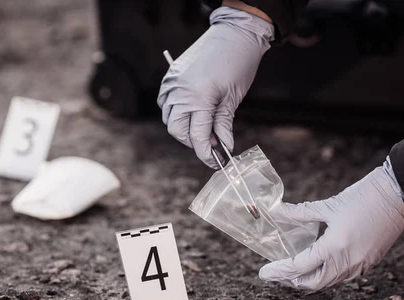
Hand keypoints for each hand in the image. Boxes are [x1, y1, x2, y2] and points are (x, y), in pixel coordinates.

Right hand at [157, 7, 273, 167]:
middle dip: (193, 142)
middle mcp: (180, 92)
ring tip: (203, 126)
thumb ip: (223, 125)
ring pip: (169, 118)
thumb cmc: (238, 64)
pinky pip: (165, 102)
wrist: (234, 35)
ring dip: (183, 127)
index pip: (196, 136)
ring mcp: (172, 83)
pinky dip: (175, 112)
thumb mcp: (232, 99)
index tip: (216, 161)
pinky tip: (191, 112)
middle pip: (177, 131)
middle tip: (211, 143)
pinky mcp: (171, 77)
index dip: (206, 153)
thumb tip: (223, 146)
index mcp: (198, 99)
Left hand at [259, 161, 403, 290]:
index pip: (299, 267)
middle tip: (276, 274)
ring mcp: (361, 265)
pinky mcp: (370, 262)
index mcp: (335, 247)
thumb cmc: (365, 196)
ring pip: (329, 282)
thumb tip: (276, 211)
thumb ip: (300, 213)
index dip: (279, 271)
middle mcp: (348, 261)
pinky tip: (317, 265)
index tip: (264, 273)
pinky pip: (342, 277)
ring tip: (293, 271)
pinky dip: (326, 274)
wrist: (399, 194)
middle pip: (313, 283)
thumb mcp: (328, 205)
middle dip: (292, 281)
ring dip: (309, 280)